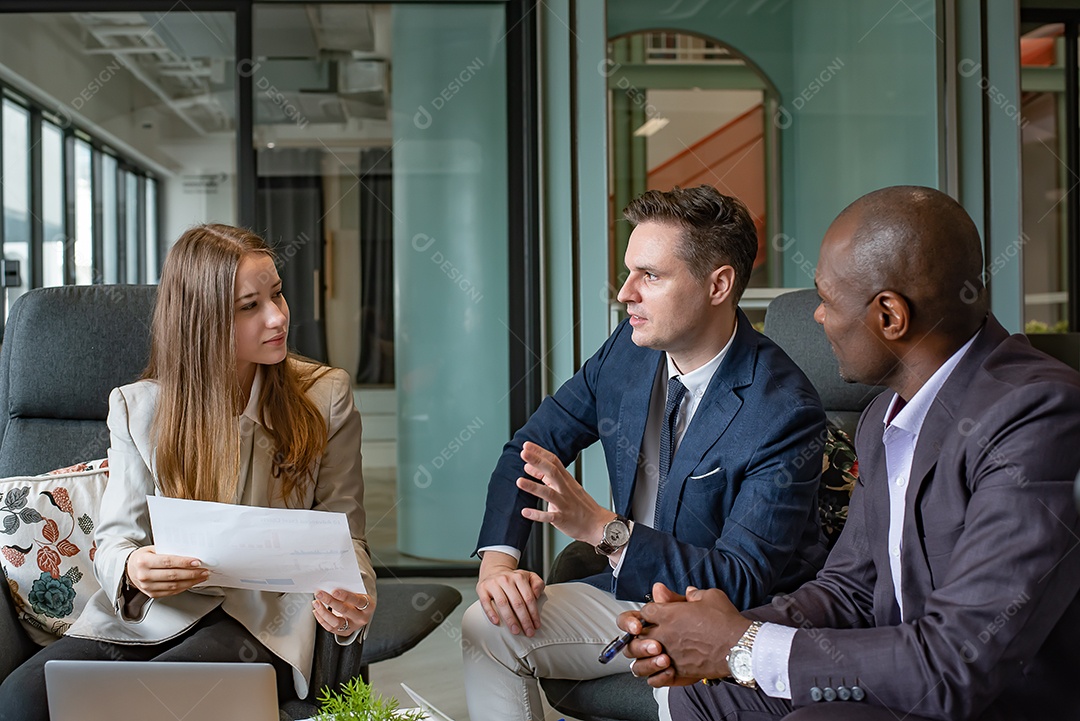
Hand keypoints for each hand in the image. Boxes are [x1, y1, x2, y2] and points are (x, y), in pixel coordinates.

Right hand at [125, 546, 209, 598]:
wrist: (129, 569)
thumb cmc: (144, 557)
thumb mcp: (153, 549)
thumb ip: (168, 550)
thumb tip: (190, 551)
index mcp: (144, 561)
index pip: (168, 562)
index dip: (184, 562)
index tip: (197, 562)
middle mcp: (144, 575)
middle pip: (173, 575)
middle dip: (192, 573)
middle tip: (204, 570)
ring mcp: (147, 587)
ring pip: (174, 586)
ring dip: (191, 582)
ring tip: (201, 576)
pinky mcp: (151, 594)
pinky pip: (171, 592)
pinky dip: (184, 587)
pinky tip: (191, 583)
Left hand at [312, 589, 374, 636]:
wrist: (362, 611)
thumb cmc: (358, 598)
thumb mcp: (359, 593)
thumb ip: (348, 590)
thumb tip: (330, 585)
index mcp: (368, 606)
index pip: (357, 601)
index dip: (345, 596)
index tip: (333, 591)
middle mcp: (361, 618)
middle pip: (345, 610)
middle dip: (330, 601)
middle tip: (319, 594)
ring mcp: (353, 627)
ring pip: (336, 622)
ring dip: (323, 612)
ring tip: (316, 602)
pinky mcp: (344, 632)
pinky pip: (330, 628)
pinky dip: (321, 619)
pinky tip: (316, 610)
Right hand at [475, 550, 545, 636]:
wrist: (494, 570)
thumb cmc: (512, 579)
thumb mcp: (528, 576)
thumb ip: (537, 584)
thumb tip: (537, 595)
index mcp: (519, 577)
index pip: (528, 598)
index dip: (533, 613)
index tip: (536, 625)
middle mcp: (506, 579)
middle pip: (517, 602)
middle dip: (524, 620)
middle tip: (528, 632)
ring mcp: (493, 584)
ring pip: (503, 603)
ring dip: (510, 619)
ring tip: (515, 630)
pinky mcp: (482, 588)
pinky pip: (485, 602)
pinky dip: (491, 613)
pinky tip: (496, 622)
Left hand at [516, 442, 614, 544]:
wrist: (598, 524)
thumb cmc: (580, 505)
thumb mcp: (566, 487)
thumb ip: (546, 477)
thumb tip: (528, 467)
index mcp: (567, 480)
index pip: (554, 461)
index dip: (540, 452)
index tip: (527, 445)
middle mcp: (566, 490)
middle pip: (553, 472)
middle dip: (538, 461)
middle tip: (523, 453)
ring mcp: (565, 504)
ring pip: (549, 493)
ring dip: (534, 487)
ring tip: (519, 481)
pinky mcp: (563, 519)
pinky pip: (550, 516)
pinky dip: (537, 514)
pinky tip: (525, 512)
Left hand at [621, 582, 750, 685]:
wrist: (739, 647)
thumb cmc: (725, 621)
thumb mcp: (710, 596)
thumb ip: (694, 594)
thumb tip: (688, 592)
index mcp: (667, 614)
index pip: (645, 611)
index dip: (649, 612)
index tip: (656, 614)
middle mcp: (664, 634)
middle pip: (637, 635)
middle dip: (641, 634)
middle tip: (649, 634)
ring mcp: (669, 654)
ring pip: (639, 659)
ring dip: (643, 656)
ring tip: (653, 654)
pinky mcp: (678, 671)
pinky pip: (655, 678)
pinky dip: (655, 675)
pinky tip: (661, 670)